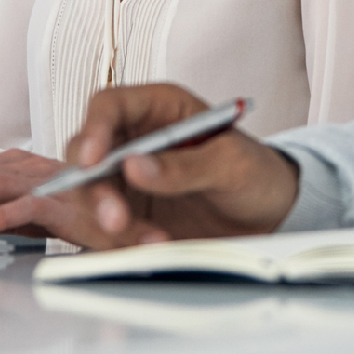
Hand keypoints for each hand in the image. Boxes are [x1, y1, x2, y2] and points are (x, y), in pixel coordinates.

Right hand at [0, 84, 300, 248]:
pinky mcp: (128, 215)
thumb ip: (186, 166)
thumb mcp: (232, 165)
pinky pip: (102, 228)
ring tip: (150, 241)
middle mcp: (133, 140)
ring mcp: (126, 180)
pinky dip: (116, 242)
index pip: (109, 105)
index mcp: (158, 109)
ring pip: (87, 197)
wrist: (268, 214)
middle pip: (85, 155)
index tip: (91, 161)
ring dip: (105, 222)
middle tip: (115, 218)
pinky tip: (150, 247)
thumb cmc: (255, 172)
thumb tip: (135, 166)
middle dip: (94, 190)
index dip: (93, 130)